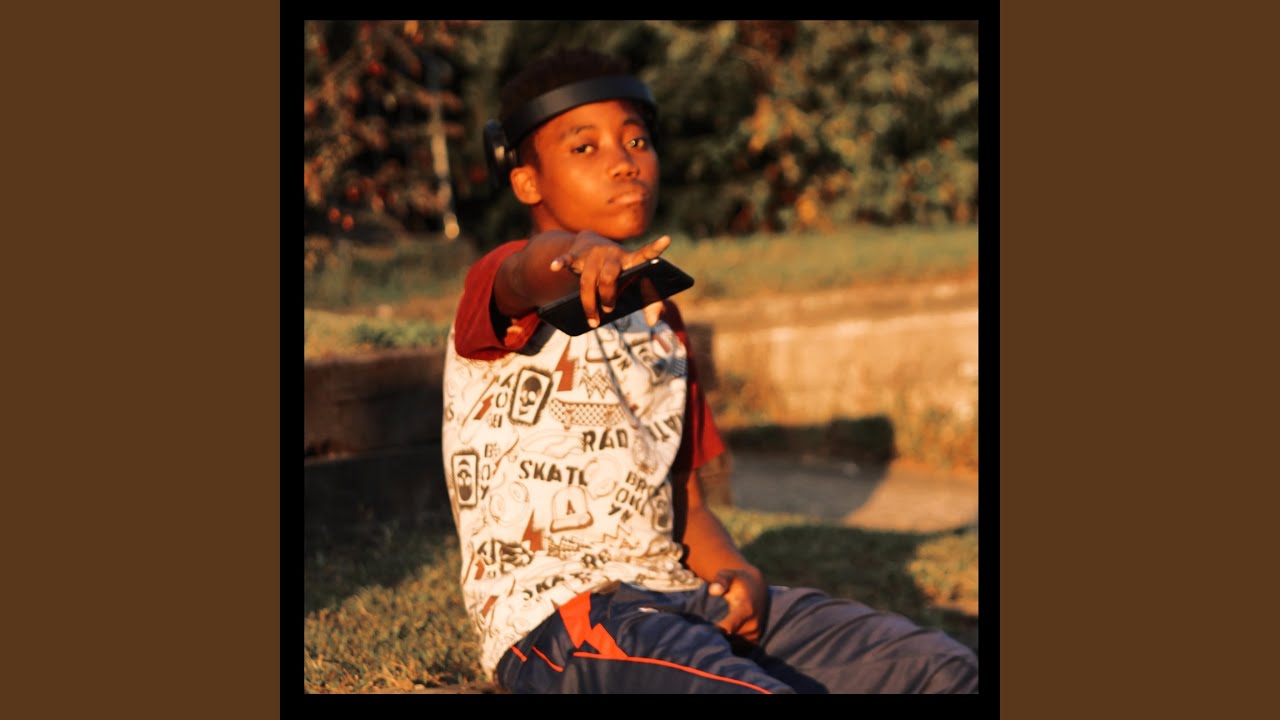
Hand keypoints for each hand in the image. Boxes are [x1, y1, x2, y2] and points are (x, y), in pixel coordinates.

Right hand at [547, 232, 670, 328]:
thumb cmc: (618, 269)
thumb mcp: (635, 281)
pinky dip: (560, 262)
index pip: (646, 254)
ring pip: (588, 281)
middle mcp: (613, 254)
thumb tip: (653, 322)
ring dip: (588, 303)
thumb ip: (650, 301)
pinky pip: (567, 259)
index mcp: (630, 259)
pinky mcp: (576, 254)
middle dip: (608, 297)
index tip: (666, 240)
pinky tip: (554, 267)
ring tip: (593, 321)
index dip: (655, 248)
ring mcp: (593, 254)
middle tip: (609, 310)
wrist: (591, 242)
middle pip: (609, 277)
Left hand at [707, 566, 767, 642]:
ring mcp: (755, 633)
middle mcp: (753, 624)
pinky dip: (730, 646)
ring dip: (723, 644)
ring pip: (733, 645)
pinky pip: (739, 648)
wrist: (757, 588)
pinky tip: (720, 640)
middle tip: (701, 636)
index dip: (714, 632)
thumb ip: (721, 580)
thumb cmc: (737, 581)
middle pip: (729, 640)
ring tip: (709, 639)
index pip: (727, 628)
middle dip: (715, 639)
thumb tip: (713, 590)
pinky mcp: (756, 639)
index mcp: (746, 609)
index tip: (702, 632)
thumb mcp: (729, 575)